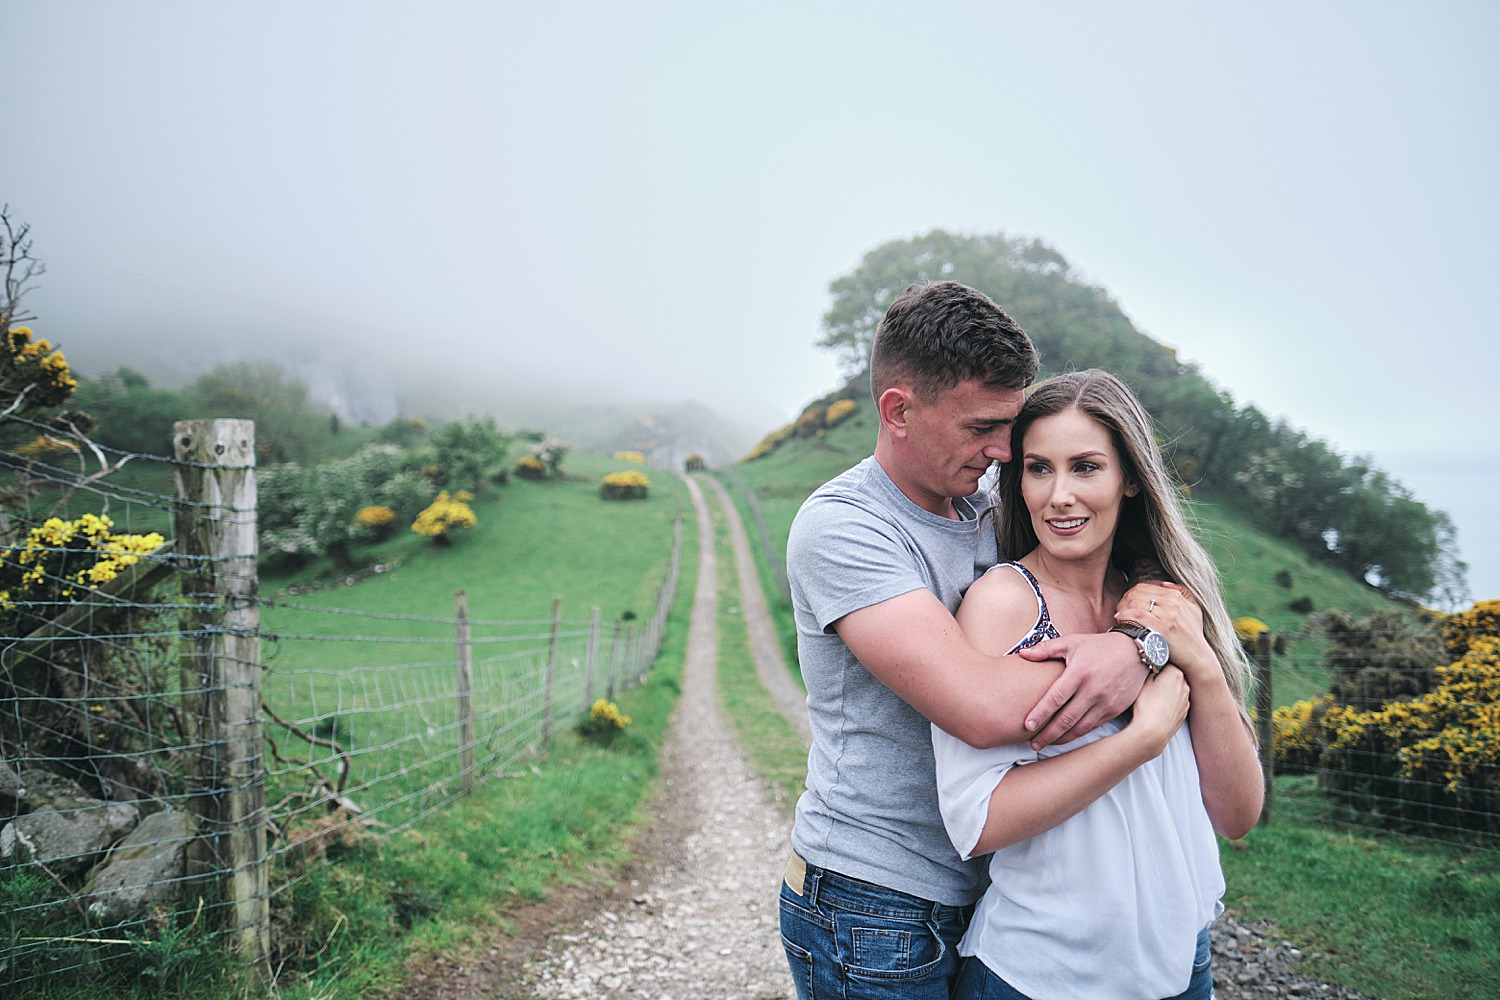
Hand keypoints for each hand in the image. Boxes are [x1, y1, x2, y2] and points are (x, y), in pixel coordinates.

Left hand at [1017, 631, 1147, 748]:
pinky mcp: (1115, 710)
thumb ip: (1046, 649)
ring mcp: (1105, 702)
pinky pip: (1093, 726)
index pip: (1056, 698)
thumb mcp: (1072, 642)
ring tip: (1046, 744)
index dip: (1041, 714)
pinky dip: (1079, 734)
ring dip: (1062, 738)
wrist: (1136, 652)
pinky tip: (1067, 737)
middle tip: (1033, 744)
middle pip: (1066, 719)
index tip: (1027, 726)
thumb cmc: (1100, 646)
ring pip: (1080, 728)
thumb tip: (1022, 654)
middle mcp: (1093, 690)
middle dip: (1048, 734)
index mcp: (1079, 673)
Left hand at [1116, 581, 1215, 680]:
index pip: (1144, 587)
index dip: (1130, 592)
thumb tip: (1163, 584)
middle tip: (1119, 608)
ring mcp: (1168, 616)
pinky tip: (1120, 618)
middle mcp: (1172, 603)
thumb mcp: (1194, 608)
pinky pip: (1138, 616)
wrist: (1197, 656)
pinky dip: (1125, 615)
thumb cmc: (1193, 634)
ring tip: (1119, 614)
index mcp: (1176, 596)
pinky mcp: (1163, 629)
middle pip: (1137, 594)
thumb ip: (1182, 592)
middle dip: (1124, 600)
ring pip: (1135, 603)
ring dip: (1122, 608)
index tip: (1125, 601)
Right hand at [1126, 665, 1189, 757]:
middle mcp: (1185, 684)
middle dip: (1163, 676)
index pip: (1166, 661)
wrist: (1154, 732)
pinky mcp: (1184, 712)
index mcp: (1175, 672)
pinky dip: (1170, 701)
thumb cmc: (1147, 705)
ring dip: (1167, 689)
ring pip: (1176, 688)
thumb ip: (1148, 669)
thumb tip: (1150, 663)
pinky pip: (1177, 701)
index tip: (1147, 669)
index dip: (1155, 664)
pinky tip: (1159, 707)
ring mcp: (1186, 699)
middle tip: (1149, 682)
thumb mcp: (1142, 682)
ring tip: (1153, 697)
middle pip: (1173, 674)